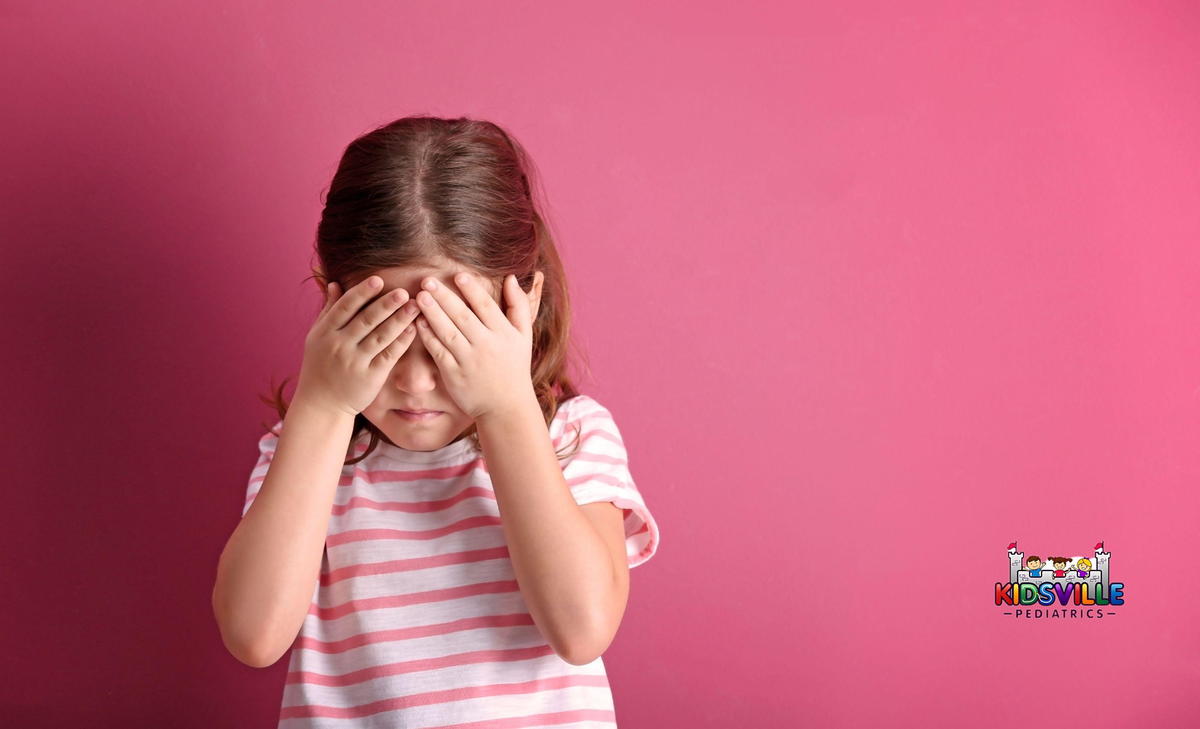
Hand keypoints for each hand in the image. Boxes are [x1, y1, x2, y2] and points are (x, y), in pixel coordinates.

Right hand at [294, 275, 422, 415]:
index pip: (345, 308)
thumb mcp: (317, 337)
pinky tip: (414, 329)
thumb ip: (329, 311)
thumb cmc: (320, 365)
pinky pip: (389, 355)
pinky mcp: (370, 377)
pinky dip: (401, 342)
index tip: (378, 279)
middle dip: (386, 304)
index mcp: (325, 332)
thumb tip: (334, 283)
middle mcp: (339, 345)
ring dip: (399, 320)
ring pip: (380, 337)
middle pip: (366, 320)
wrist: (321, 403)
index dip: (361, 293)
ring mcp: (355, 362)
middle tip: (403, 291)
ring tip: (415, 306)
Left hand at [412, 272, 534, 419]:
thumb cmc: (515, 366)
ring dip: (432, 313)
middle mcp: (486, 345)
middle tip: (428, 280)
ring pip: (447, 332)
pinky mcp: (454, 374)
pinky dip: (428, 336)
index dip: (472, 290)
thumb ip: (519, 305)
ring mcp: (468, 361)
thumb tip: (511, 277)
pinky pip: (438, 351)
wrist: (506, 407)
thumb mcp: (524, 335)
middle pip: (462, 316)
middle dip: (444, 297)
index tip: (458, 275)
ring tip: (420, 297)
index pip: (485, 306)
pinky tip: (418, 322)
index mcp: (503, 334)